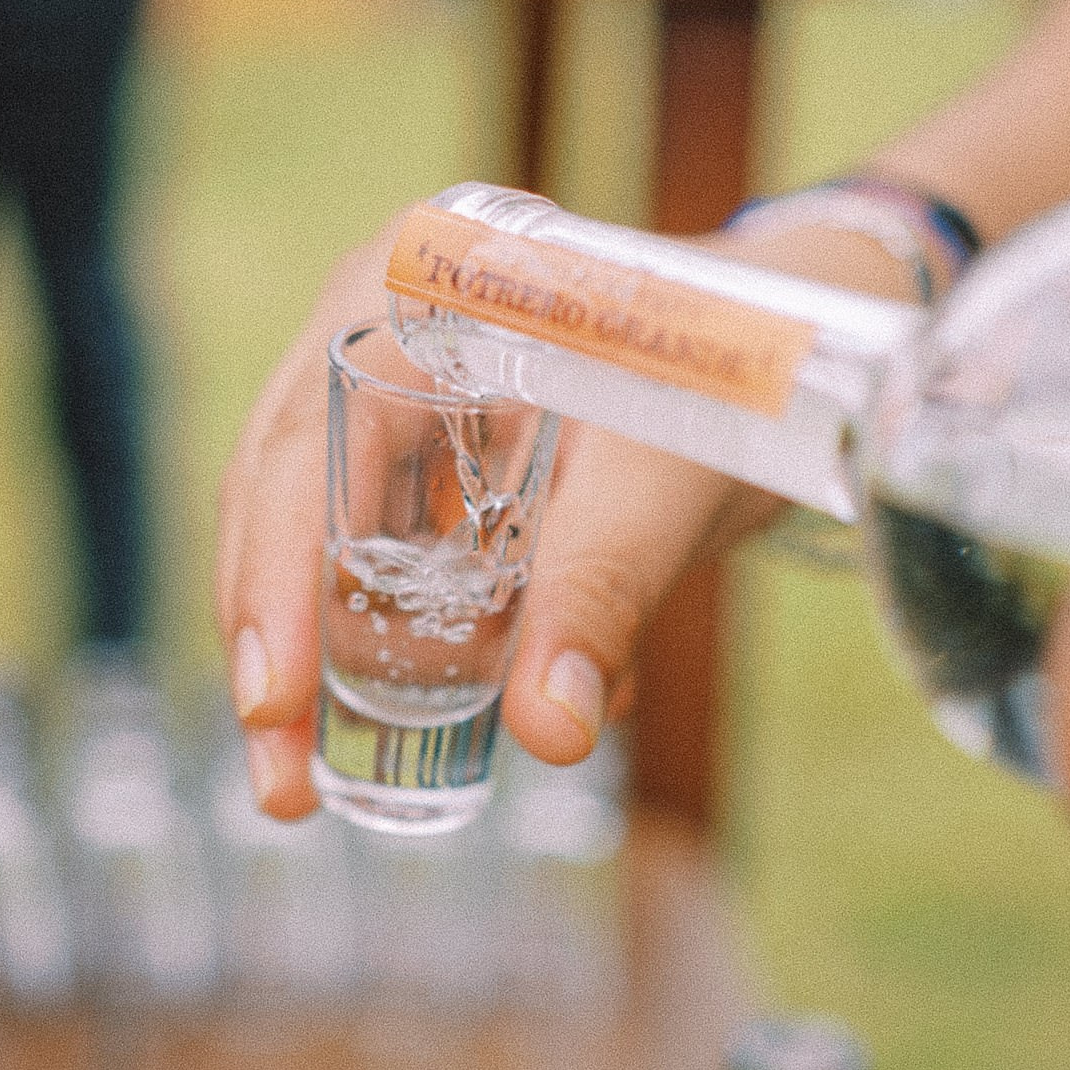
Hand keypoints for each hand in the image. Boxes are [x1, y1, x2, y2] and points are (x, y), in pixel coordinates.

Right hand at [216, 200, 920, 819]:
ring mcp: (395, 383)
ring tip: (317, 778)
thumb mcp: (664, 484)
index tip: (273, 703)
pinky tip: (453, 711)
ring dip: (325, 657)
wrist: (799, 358)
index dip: (270, 583)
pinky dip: (401, 635)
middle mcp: (379, 322)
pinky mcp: (432, 448)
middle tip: (281, 779)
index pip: (299, 449)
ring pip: (318, 529)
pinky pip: (385, 546)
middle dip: (276, 645)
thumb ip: (602, 597)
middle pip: (279, 496)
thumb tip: (550, 732)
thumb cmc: (735, 382)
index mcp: (417, 290)